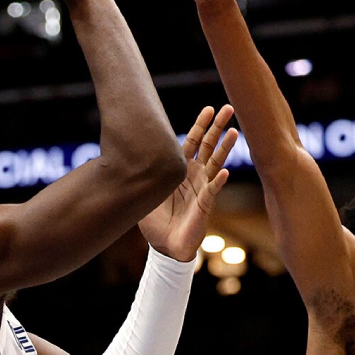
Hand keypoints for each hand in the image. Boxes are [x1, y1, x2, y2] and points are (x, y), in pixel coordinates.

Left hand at [139, 105, 237, 260]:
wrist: (164, 245)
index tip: (209, 109)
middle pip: (209, 145)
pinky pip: (213, 190)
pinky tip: (225, 172)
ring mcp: (203, 188)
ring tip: (234, 132)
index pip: (193, 141)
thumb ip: (138, 173)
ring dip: (225, 148)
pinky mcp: (205, 204)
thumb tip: (121, 154)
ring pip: (216, 163)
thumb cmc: (155, 220)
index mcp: (180, 169)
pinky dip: (219, 181)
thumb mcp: (143, 191)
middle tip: (228, 108)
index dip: (201, 125)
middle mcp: (195, 175)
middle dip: (218, 127)